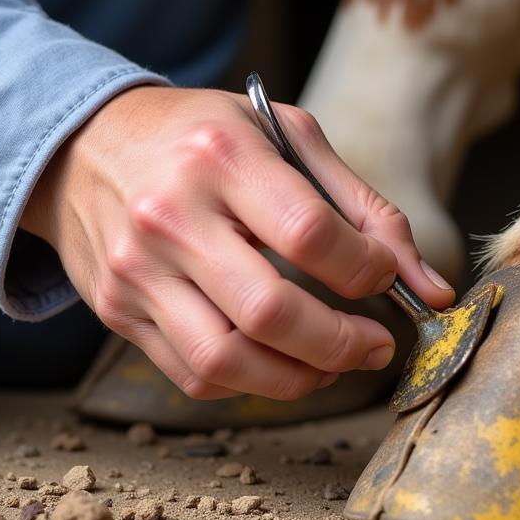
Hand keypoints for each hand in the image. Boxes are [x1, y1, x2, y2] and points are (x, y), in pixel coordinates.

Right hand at [20, 86, 454, 400]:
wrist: (87, 146)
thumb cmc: (206, 136)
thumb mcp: (288, 138)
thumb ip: (364, 208)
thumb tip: (431, 286)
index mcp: (223, 157)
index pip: (309, 234)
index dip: (365, 269)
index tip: (386, 277)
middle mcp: (172, 216)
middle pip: (270, 311)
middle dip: (343, 343)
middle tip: (378, 344)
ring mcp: (138, 270)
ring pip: (227, 359)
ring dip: (301, 378)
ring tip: (336, 363)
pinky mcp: (118, 310)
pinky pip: (193, 373)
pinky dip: (251, 383)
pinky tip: (282, 362)